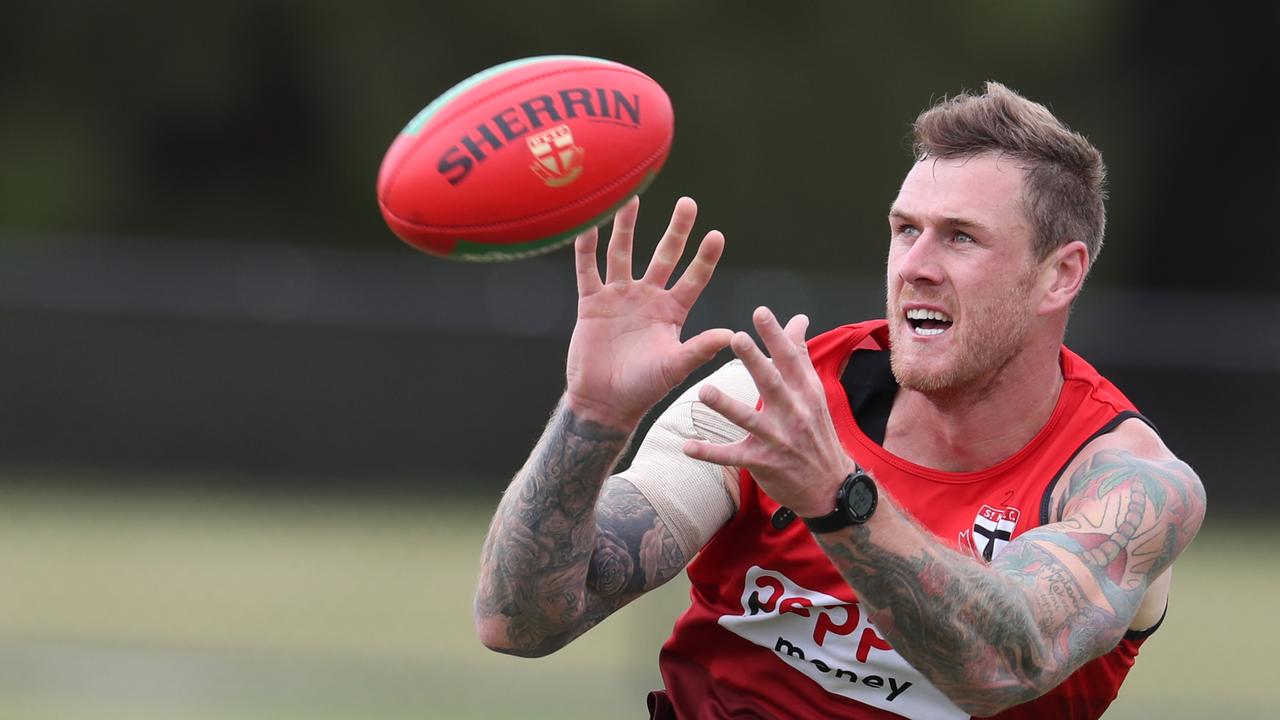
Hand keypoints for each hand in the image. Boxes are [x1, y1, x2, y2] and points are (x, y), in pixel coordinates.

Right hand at [565, 196, 732, 429]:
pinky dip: (586, 247)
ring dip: (627, 227)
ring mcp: (619, 297)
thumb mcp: (675, 366)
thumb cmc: (643, 388)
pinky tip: (586, 223)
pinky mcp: (591, 302)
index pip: (694, 278)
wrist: (604, 402)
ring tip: (632, 197)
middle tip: (688, 202)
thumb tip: (732, 335)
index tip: (716, 234)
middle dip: (676, 230)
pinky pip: (588, 269)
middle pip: (664, 255)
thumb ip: (700, 349)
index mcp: (672, 311)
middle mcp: (647, 298)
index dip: (705, 257)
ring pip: (623, 253)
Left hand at [682, 306, 856, 517]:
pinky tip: (687, 446)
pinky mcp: (762, 462)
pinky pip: (732, 456)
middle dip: (754, 361)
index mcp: (804, 392)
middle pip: (771, 383)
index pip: (790, 359)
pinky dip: (709, 452)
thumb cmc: (816, 432)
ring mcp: (777, 439)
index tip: (760, 312)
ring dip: (726, 405)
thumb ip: (800, 355)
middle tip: (736, 337)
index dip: (775, 335)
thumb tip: (798, 319)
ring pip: (748, 419)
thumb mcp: (813, 393)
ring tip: (703, 390)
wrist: (830, 486)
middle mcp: (793, 413)